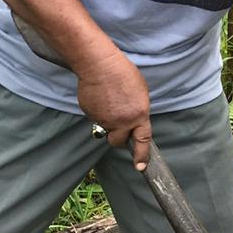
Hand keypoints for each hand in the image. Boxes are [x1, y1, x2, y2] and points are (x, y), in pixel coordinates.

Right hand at [76, 49, 152, 169]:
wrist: (100, 65)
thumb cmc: (123, 74)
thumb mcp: (141, 93)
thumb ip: (138, 111)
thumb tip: (134, 121)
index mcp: (139, 115)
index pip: (142, 140)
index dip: (141, 155)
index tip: (140, 167)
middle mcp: (122, 121)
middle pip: (118, 141)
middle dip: (117, 137)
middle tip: (117, 124)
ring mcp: (104, 119)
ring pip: (105, 128)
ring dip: (106, 120)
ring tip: (108, 100)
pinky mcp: (90, 115)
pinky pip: (94, 118)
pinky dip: (97, 111)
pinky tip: (99, 97)